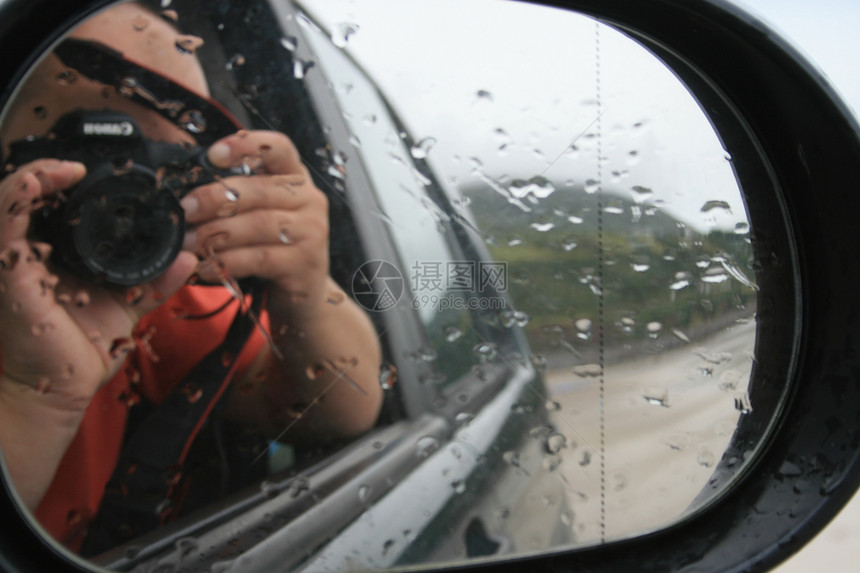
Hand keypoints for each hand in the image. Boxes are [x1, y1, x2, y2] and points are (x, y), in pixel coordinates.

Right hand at [0, 159, 196, 409]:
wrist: (61, 392)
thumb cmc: (83, 350)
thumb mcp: (126, 306)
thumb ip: (155, 281)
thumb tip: (189, 259)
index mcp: (49, 256)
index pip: (47, 208)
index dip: (61, 181)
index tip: (95, 172)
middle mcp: (25, 255)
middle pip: (23, 198)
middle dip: (47, 171)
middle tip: (81, 164)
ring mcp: (12, 264)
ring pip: (7, 201)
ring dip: (34, 175)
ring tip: (65, 167)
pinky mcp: (8, 276)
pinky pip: (5, 227)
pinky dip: (19, 197)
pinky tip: (42, 181)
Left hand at [181, 130, 330, 318]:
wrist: (304, 296)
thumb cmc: (273, 247)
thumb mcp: (260, 213)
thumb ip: (237, 195)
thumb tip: (185, 190)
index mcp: (296, 177)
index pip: (278, 147)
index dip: (246, 145)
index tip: (212, 155)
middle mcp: (310, 200)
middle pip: (260, 189)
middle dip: (215, 198)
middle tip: (184, 210)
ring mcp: (312, 232)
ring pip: (258, 224)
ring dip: (216, 234)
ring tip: (187, 243)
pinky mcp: (305, 264)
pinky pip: (259, 258)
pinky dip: (227, 262)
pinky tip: (205, 267)